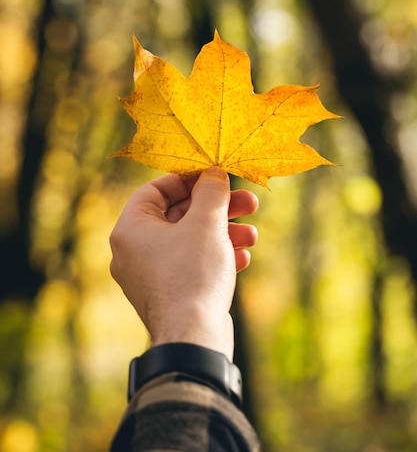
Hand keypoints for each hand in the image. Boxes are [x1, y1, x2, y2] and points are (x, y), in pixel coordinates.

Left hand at [109, 167, 257, 359]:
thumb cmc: (193, 275)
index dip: (189, 179)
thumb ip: (211, 192)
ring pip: (190, 240)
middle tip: (248, 202)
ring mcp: (151, 275)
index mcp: (131, 229)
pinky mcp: (169, 294)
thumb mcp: (206, 223)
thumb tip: (214, 173)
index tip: (216, 177)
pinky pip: (191, 264)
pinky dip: (216, 256)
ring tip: (252, 235)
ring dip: (223, 232)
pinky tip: (243, 258)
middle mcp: (134, 251)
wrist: (193, 340)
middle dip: (217, 208)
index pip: (157, 189)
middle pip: (179, 214)